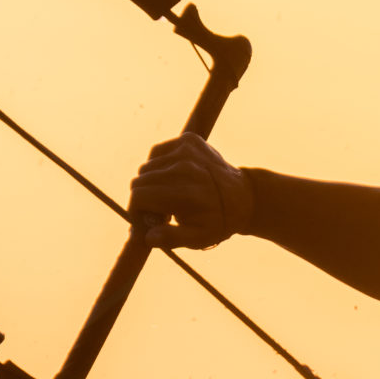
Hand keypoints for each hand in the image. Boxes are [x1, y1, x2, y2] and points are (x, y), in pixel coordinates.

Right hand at [128, 133, 253, 248]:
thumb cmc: (217, 222)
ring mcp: (188, 150)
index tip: (143, 220)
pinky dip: (158, 165)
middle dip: (142, 198)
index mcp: (186, 194)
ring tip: (166, 195)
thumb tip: (148, 237)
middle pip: (140, 181)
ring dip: (150, 183)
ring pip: (146, 167)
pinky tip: (170, 177)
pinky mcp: (189, 140)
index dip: (135, 211)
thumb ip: (171, 238)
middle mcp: (186, 168)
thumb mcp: (197, 238)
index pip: (139, 196)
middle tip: (157, 210)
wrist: (243, 198)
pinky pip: (157, 152)